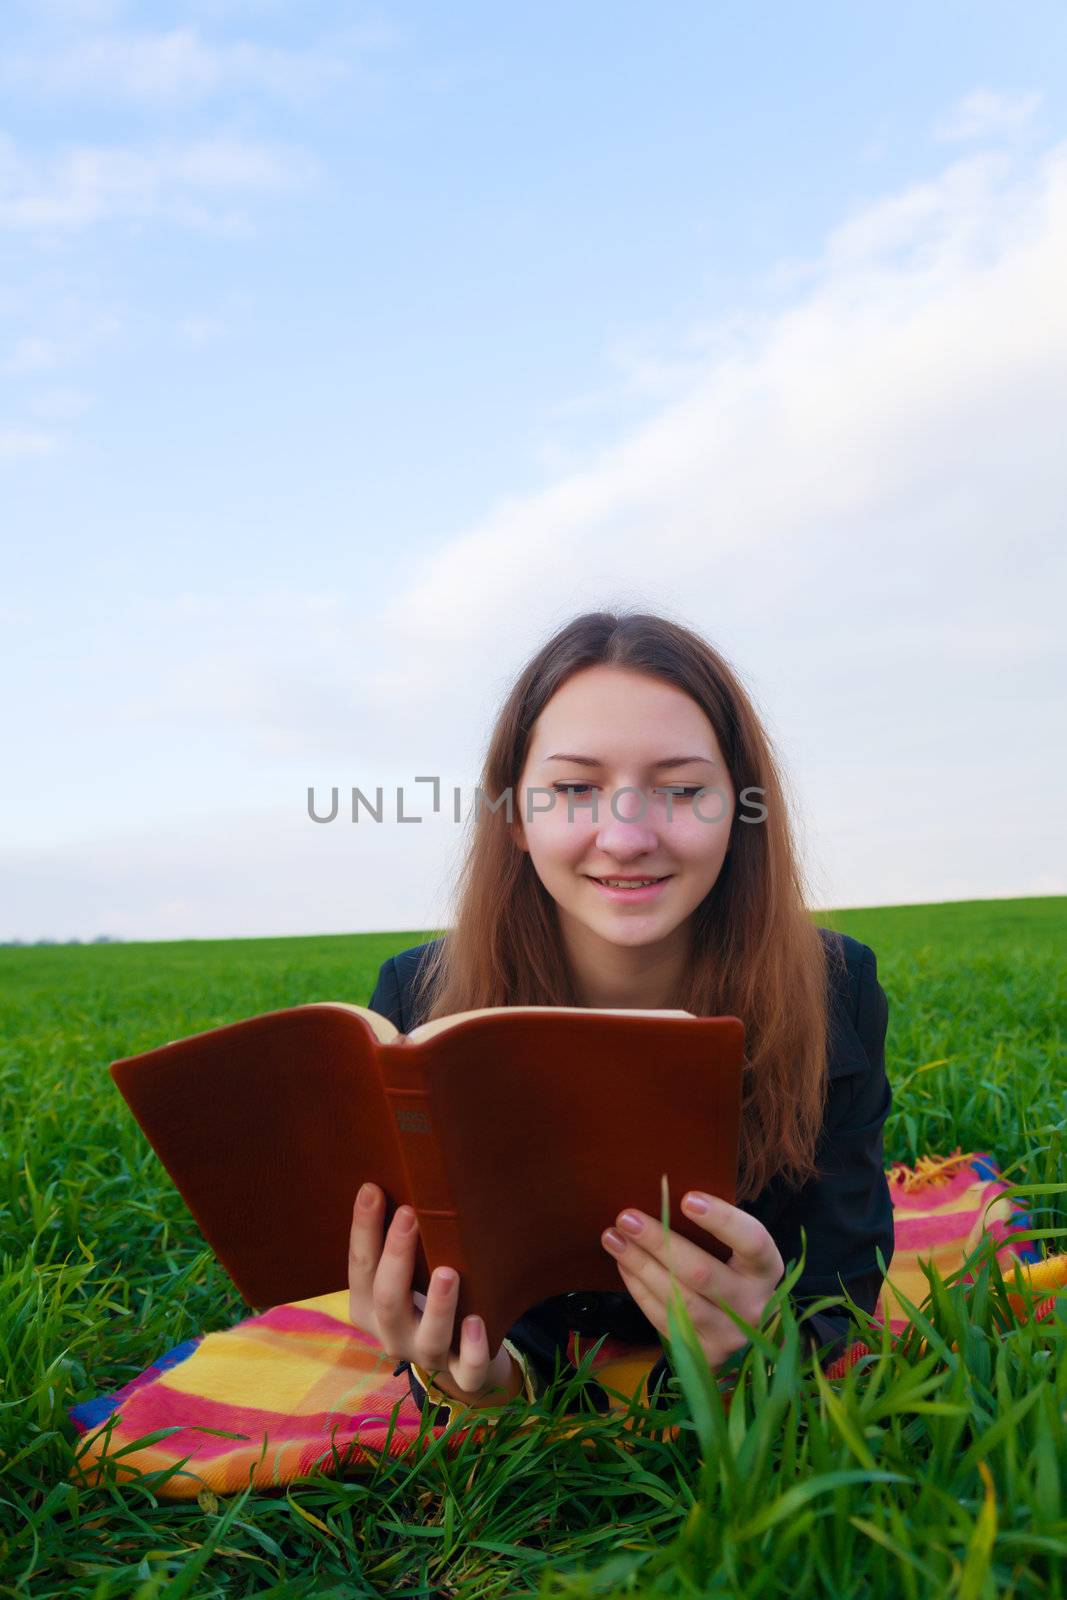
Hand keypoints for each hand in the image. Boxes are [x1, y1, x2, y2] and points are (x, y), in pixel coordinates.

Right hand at [347, 1183, 516, 1404]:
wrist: (462, 1356)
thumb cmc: (427, 1294)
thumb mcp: (406, 1271)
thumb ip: (399, 1241)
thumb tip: (399, 1175)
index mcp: (368, 1308)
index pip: (360, 1267)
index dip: (364, 1229)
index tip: (373, 1189)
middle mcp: (392, 1335)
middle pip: (388, 1300)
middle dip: (398, 1257)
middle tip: (411, 1214)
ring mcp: (426, 1357)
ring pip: (427, 1338)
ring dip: (437, 1305)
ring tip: (448, 1272)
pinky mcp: (463, 1375)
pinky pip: (465, 1371)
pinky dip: (471, 1349)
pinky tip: (477, 1323)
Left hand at [601, 1192, 784, 1367]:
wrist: (748, 1335)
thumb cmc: (735, 1273)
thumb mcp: (739, 1252)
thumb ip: (717, 1231)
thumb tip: (664, 1196)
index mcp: (767, 1270)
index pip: (752, 1241)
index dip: (722, 1220)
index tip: (686, 1198)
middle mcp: (752, 1305)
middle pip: (702, 1273)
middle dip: (659, 1242)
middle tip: (627, 1217)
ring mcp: (729, 1335)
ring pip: (677, 1299)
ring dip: (640, 1265)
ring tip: (613, 1238)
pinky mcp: (705, 1355)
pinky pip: (664, 1318)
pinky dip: (639, 1288)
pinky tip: (623, 1264)